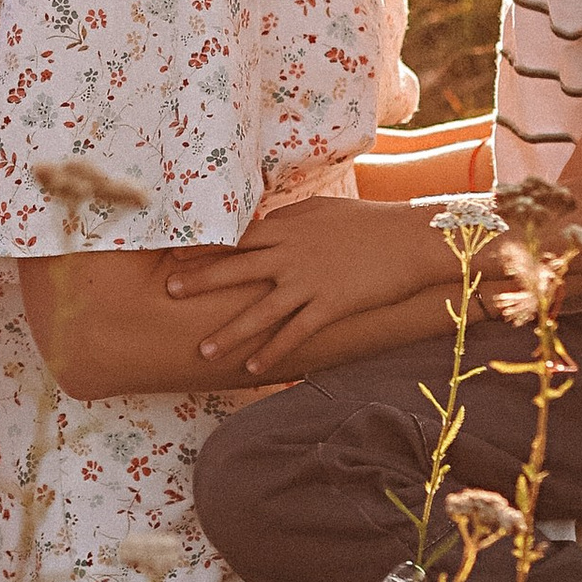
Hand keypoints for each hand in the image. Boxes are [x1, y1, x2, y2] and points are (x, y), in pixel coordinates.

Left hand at [160, 195, 443, 374]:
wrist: (411, 239)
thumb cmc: (367, 222)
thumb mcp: (322, 210)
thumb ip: (288, 219)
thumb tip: (263, 223)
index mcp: (287, 228)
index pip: (236, 238)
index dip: (204, 247)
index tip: (174, 254)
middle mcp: (291, 254)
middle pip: (237, 270)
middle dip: (200, 281)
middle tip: (170, 292)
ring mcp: (309, 281)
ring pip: (260, 311)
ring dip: (230, 334)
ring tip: (204, 351)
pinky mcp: (330, 305)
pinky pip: (295, 333)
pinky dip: (272, 353)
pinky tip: (252, 370)